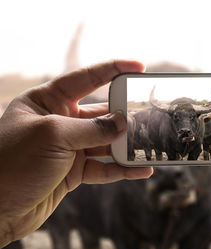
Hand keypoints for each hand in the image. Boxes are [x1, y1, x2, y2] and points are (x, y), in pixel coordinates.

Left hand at [0, 60, 152, 247]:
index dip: (113, 70)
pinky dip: (122, 169)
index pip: (85, 78)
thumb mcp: (53, 136)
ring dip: (127, 146)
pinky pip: (104, 167)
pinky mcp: (73, 172)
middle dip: (125, 116)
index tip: (138, 67)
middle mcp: (59, 122)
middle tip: (150, 117)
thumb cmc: (12, 163)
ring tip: (150, 145)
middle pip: (101, 113)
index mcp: (47, 101)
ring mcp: (68, 148)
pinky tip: (141, 170)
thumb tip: (123, 123)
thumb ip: (92, 129)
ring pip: (106, 142)